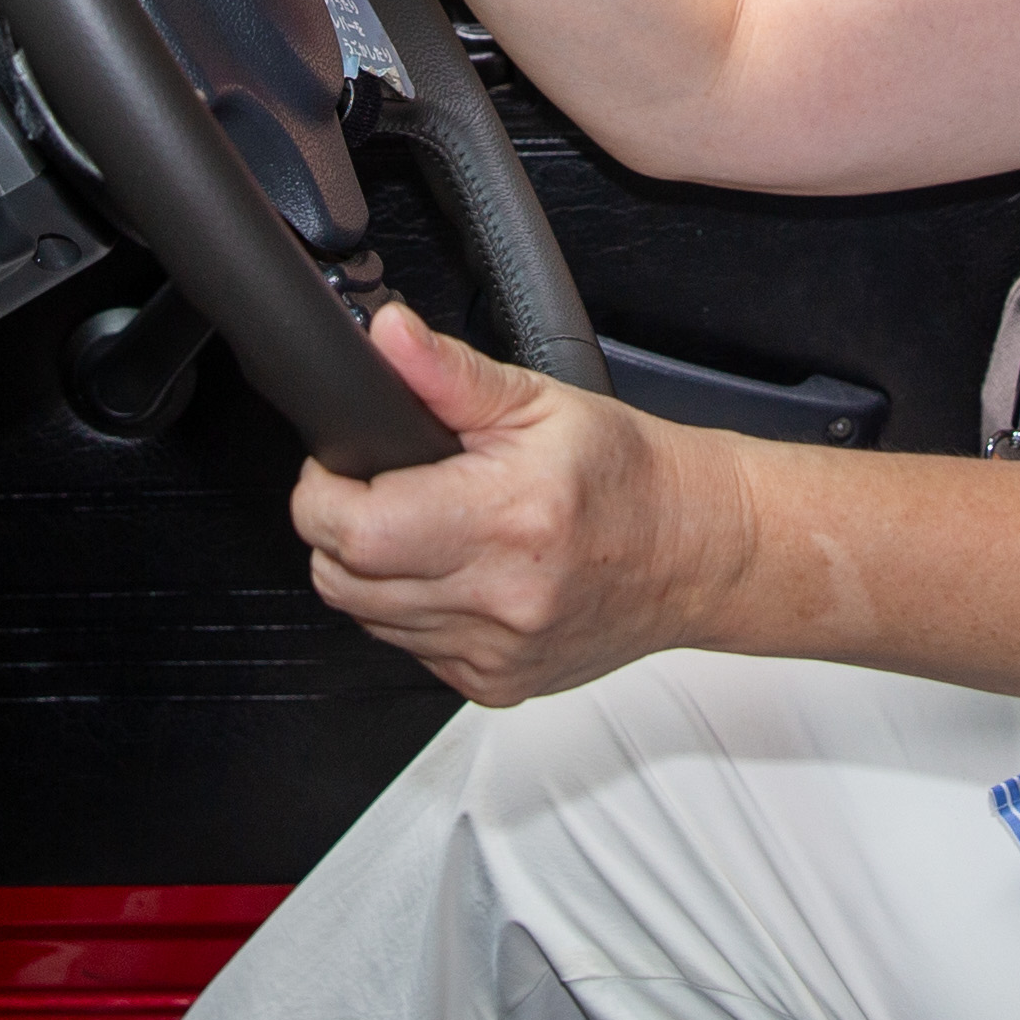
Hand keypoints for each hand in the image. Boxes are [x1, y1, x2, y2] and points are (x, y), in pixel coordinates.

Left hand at [289, 308, 759, 704]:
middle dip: (337, 531)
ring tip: (423, 528)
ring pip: (368, 619)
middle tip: (379, 491)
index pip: (355, 529)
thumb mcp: (540, 401)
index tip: (339, 467)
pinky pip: (409, 649)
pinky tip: (454, 574)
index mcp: (504, 518)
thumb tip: (387, 334)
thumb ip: (449, 373)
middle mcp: (499, 596)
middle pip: (344, 581)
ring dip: (372, 574)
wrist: (696, 551)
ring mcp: (495, 651)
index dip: (323, 493)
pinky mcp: (495, 685)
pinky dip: (412, 611)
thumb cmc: (626, 476)